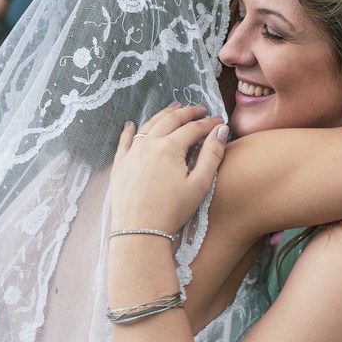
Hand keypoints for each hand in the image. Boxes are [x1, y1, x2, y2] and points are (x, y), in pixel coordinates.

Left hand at [110, 104, 228, 232]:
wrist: (140, 232)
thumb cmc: (173, 211)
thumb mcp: (199, 185)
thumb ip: (212, 154)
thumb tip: (221, 130)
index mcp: (169, 147)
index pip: (192, 128)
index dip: (208, 123)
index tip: (219, 121)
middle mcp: (148, 144)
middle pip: (170, 120)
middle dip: (187, 112)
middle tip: (200, 109)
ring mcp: (131, 153)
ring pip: (148, 125)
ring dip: (163, 114)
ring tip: (174, 108)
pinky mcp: (120, 165)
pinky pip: (124, 142)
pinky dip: (129, 131)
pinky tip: (131, 124)